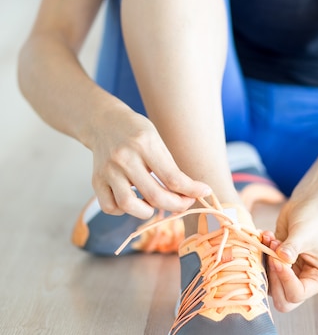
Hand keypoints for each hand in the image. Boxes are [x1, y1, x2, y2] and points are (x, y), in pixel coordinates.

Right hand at [89, 102, 210, 218]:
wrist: (103, 122)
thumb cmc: (135, 131)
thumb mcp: (156, 139)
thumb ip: (169, 166)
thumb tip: (187, 193)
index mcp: (144, 144)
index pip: (172, 177)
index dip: (191, 190)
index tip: (203, 193)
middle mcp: (124, 157)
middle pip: (154, 195)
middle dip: (175, 205)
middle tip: (183, 204)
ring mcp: (108, 170)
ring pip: (128, 205)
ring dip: (147, 212)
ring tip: (154, 204)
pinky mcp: (96, 181)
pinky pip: (110, 207)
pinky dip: (124, 211)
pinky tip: (133, 201)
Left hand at [262, 196, 317, 312]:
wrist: (310, 202)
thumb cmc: (314, 217)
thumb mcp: (304, 232)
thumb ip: (291, 247)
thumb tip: (281, 258)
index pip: (297, 294)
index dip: (284, 280)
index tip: (277, 259)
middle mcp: (305, 280)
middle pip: (283, 299)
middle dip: (273, 278)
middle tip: (271, 255)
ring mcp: (291, 273)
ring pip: (270, 285)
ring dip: (266, 264)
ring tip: (271, 240)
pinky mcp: (279, 262)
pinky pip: (264, 268)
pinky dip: (262, 255)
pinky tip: (267, 235)